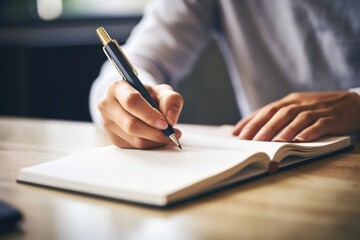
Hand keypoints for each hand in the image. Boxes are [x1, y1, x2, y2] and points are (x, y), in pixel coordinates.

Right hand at [98, 80, 182, 148]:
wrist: (135, 104)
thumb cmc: (148, 96)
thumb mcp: (161, 91)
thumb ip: (171, 100)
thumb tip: (171, 119)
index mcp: (117, 88)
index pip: (131, 101)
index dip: (149, 114)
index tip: (165, 123)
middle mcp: (108, 106)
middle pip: (131, 124)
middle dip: (154, 132)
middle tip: (171, 133)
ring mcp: (108, 124)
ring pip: (134, 139)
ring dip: (156, 140)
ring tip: (169, 135)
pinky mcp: (114, 139)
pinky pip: (135, 147)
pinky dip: (151, 145)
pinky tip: (158, 138)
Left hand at [233, 91, 359, 141]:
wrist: (355, 103)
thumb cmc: (321, 108)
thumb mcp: (299, 108)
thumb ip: (281, 116)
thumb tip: (257, 129)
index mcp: (291, 101)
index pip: (266, 109)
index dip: (251, 120)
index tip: (237, 132)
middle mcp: (301, 103)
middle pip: (279, 113)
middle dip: (262, 127)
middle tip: (249, 140)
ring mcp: (317, 110)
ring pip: (297, 118)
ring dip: (284, 130)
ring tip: (272, 142)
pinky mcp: (333, 118)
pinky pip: (320, 124)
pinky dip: (309, 132)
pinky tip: (300, 140)